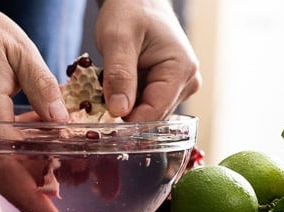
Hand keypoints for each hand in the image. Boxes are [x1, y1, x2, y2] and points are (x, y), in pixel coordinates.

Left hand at [95, 0, 200, 120]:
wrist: (138, 0)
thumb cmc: (130, 11)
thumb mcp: (117, 39)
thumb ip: (119, 75)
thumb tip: (119, 112)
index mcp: (181, 71)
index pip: (154, 113)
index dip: (127, 123)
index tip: (100, 126)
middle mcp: (187, 83)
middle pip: (152, 117)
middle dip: (124, 116)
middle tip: (96, 110)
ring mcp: (180, 87)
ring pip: (147, 114)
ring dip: (124, 109)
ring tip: (105, 93)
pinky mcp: (169, 89)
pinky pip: (145, 106)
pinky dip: (127, 102)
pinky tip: (115, 90)